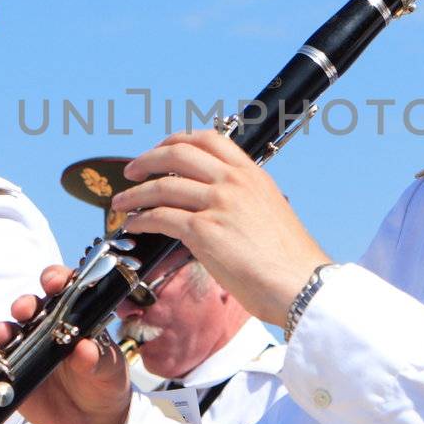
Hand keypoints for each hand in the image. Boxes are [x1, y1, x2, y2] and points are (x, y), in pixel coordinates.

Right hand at [0, 265, 132, 423]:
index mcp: (74, 316)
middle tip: (25, 310)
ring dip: (2, 329)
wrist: (91, 422)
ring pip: (8, 330)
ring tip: (3, 335)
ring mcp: (26, 347)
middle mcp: (46, 326)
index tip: (54, 282)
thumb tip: (84, 349)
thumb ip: (98, 360)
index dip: (56, 278)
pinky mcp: (11, 371)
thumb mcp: (109, 371)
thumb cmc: (104, 384)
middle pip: (30, 305)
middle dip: (24, 304)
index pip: (63, 287)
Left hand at [113, 130, 329, 326]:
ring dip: (134, 194)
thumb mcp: (271, 211)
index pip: (208, 139)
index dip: (177, 141)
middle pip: (178, 153)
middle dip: (147, 159)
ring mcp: (218, 203)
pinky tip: (135, 225)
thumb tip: (217, 207)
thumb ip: (244, 200)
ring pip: (162, 185)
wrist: (301, 284)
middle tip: (131, 171)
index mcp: (252, 174)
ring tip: (121, 203)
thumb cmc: (290, 259)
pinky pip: (161, 216)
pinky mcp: (204, 231)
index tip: (161, 150)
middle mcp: (234, 182)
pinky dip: (141, 218)